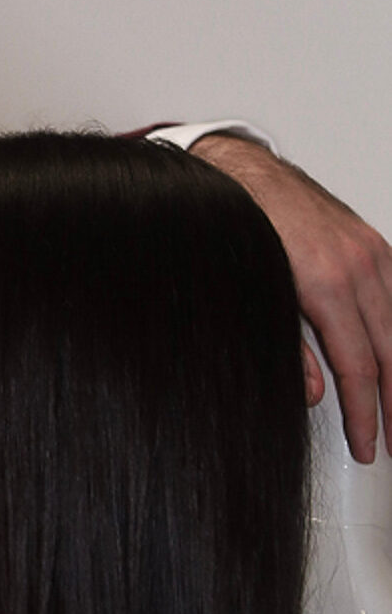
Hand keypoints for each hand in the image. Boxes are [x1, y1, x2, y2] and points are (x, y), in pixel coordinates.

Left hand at [191, 134, 391, 460]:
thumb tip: (312, 393)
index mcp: (328, 284)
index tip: (367, 442)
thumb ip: (287, 347)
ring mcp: (371, 251)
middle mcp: (359, 265)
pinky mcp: (373, 242)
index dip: (366, 412)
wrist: (239, 171)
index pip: (360, 366)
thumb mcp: (253, 295)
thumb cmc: (239, 226)